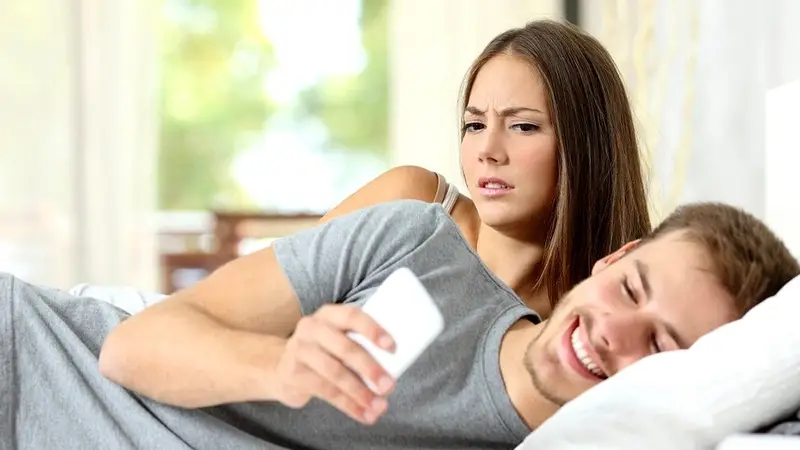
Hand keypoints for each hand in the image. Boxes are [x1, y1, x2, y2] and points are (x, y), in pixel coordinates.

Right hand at [272, 304, 395, 424]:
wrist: (281, 368)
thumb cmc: (324, 352)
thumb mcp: (336, 339)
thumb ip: (359, 345)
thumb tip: (395, 368)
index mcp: (329, 315)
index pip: (352, 316)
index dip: (373, 330)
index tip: (392, 347)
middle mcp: (312, 328)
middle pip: (345, 348)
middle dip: (370, 368)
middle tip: (389, 386)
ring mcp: (299, 350)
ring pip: (335, 373)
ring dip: (360, 392)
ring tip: (379, 406)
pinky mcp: (294, 374)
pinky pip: (325, 391)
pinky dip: (348, 405)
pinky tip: (363, 414)